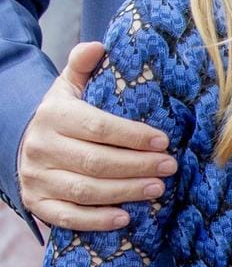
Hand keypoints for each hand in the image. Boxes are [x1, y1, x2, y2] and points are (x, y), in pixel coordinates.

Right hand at [20, 42, 174, 230]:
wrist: (26, 140)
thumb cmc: (64, 111)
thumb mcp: (70, 84)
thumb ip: (83, 64)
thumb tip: (97, 46)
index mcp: (55, 115)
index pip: (98, 127)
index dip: (133, 135)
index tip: (164, 140)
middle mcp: (42, 147)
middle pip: (95, 161)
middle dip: (137, 166)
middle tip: (170, 166)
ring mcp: (37, 178)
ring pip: (84, 190)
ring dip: (124, 192)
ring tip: (158, 189)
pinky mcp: (36, 203)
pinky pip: (66, 216)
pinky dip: (95, 220)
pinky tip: (124, 218)